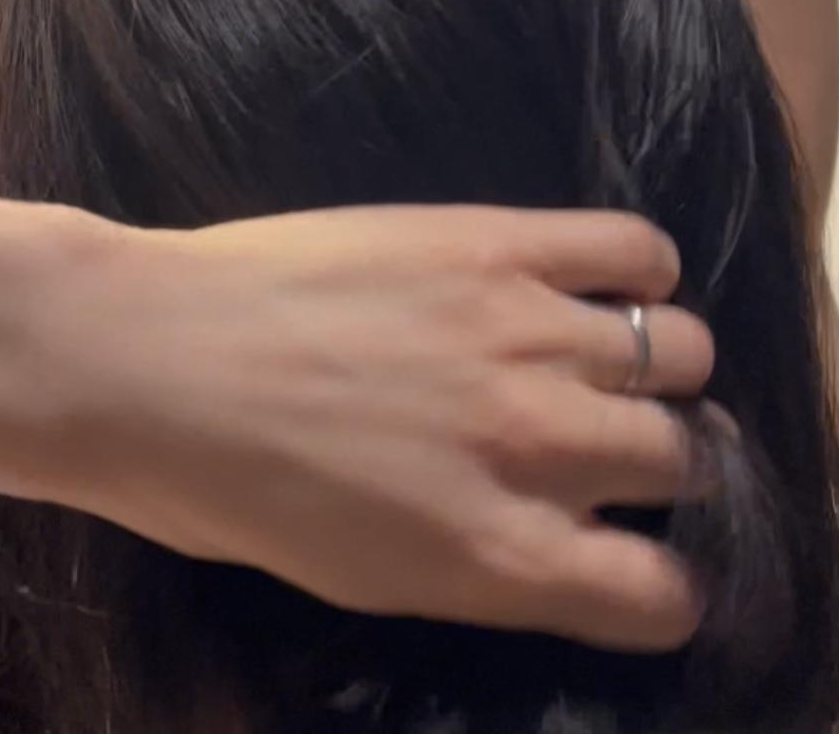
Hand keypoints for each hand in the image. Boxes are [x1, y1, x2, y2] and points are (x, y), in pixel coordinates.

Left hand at [36, 202, 725, 651]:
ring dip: (661, 368)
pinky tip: (613, 283)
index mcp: (500, 558)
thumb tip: (571, 536)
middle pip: (684, 459)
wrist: (154, 358)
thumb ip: (492, 565)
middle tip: (617, 442)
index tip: (645, 558)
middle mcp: (539, 448)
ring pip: (681, 352)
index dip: (667, 583)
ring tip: (612, 357)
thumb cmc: (233, 490)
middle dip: (668, 463)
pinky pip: (636, 249)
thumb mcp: (370, 577)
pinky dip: (647, 270)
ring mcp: (527, 334)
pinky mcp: (500, 244)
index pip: (661, 595)